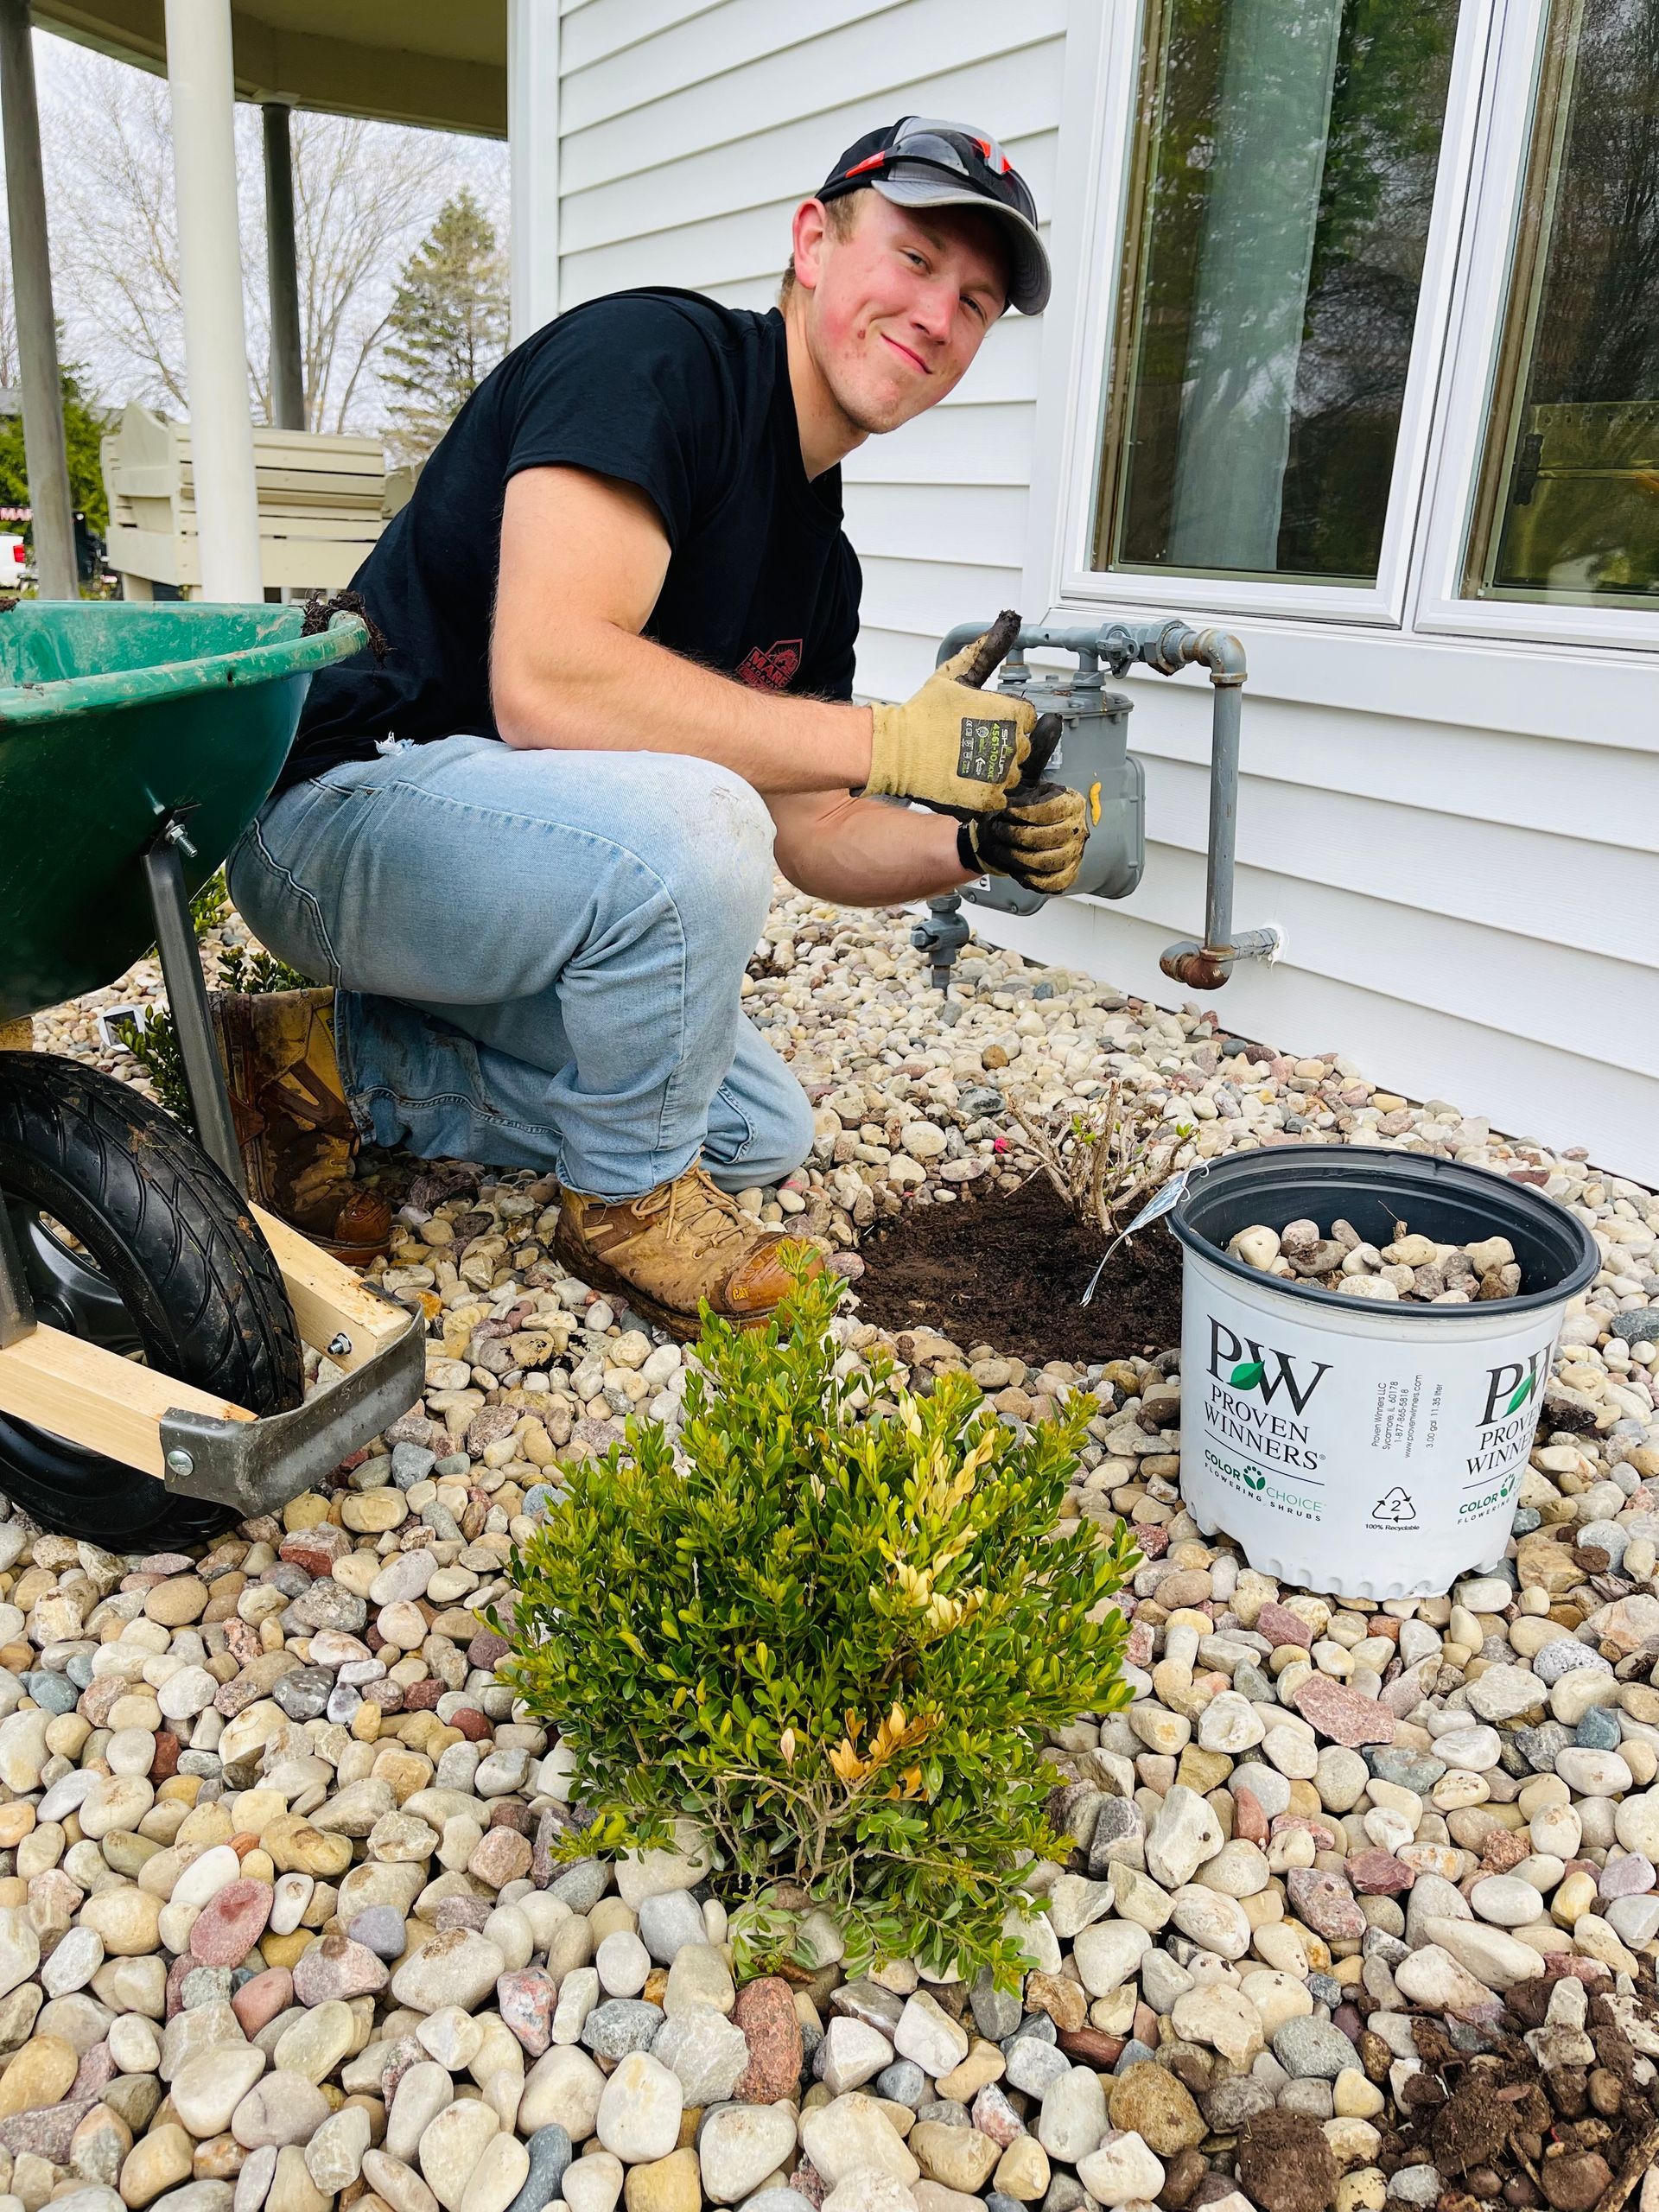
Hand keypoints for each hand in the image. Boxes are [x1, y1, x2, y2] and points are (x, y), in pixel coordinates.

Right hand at [864, 626, 1035, 811]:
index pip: (1028, 718)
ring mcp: (999, 773)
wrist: (896, 750)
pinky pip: (1000, 797)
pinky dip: (986, 791)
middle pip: (1023, 747)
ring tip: (967, 761)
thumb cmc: (922, 714)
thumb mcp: (955, 676)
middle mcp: (1009, 743)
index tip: (987, 723)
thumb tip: (1008, 622)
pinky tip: (967, 780)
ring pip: (1013, 773)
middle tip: (972, 742)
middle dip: (1003, 744)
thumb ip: (985, 652)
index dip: (1008, 720)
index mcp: (1008, 712)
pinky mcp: (986, 797)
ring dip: (996, 769)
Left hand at [957, 782, 1087, 893]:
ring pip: (1046, 863)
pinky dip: (1030, 879)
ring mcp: (1075, 854)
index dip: (1025, 813)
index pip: (1051, 811)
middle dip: (1016, 836)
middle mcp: (1077, 829)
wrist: (1038, 827)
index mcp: (1072, 804)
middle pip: (1046, 838)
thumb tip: (1008, 783)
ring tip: (1000, 849)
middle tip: (998, 830)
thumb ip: (1022, 784)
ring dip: (1017, 858)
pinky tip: (1015, 869)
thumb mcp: (1030, 789)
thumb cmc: (1032, 808)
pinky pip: (1051, 883)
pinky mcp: (1068, 873)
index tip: (1007, 812)